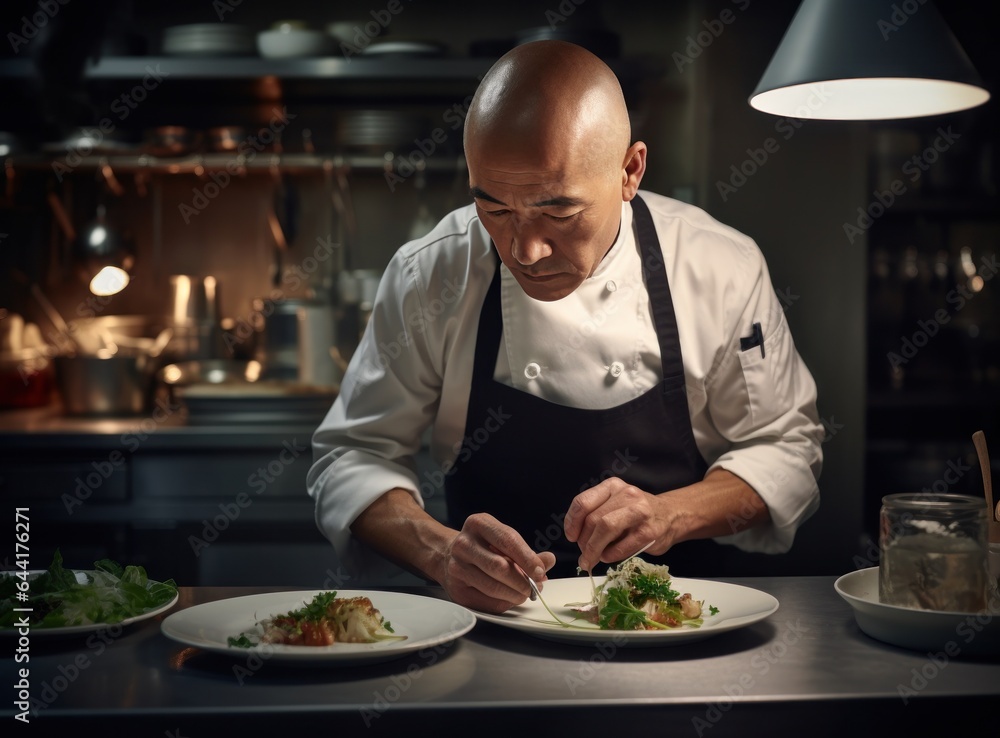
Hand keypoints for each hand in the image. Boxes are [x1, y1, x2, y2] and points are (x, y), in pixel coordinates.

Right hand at [440, 512, 555, 612]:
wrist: (448, 555)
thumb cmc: (483, 547)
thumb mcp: (503, 540)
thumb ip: (527, 552)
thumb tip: (549, 560)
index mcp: (478, 524)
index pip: (507, 540)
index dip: (527, 558)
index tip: (541, 572)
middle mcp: (464, 544)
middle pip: (500, 567)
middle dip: (523, 581)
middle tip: (535, 587)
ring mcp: (456, 567)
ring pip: (493, 587)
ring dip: (515, 594)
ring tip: (525, 593)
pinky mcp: (456, 589)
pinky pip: (486, 602)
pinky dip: (503, 603)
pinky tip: (509, 598)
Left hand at [563, 477, 668, 572]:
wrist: (673, 515)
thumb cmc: (637, 513)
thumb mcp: (615, 503)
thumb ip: (596, 513)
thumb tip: (576, 537)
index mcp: (612, 486)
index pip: (583, 502)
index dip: (572, 522)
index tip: (571, 536)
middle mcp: (626, 494)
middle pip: (593, 519)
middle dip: (584, 541)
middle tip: (583, 554)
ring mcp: (640, 512)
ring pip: (606, 528)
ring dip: (593, 550)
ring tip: (590, 560)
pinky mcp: (650, 531)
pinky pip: (622, 546)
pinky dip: (610, 555)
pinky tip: (608, 557)